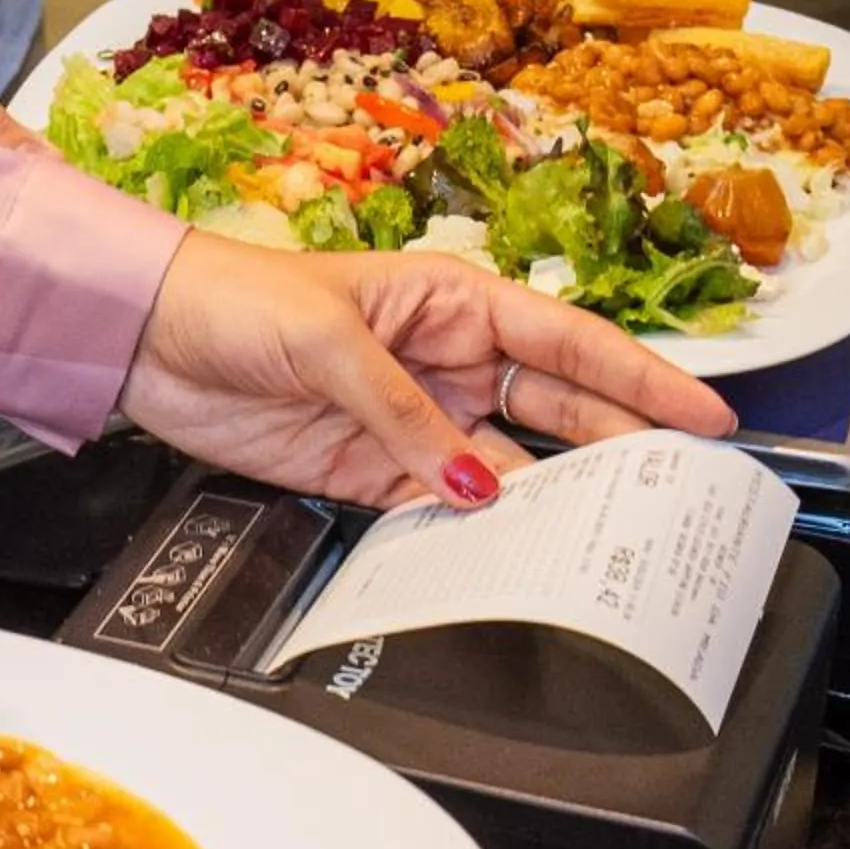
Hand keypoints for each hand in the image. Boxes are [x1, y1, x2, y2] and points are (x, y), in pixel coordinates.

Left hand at [118, 234, 736, 508]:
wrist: (146, 338)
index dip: (641, 380)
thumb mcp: (332, 341)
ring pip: (505, 467)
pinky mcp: (367, 471)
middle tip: (677, 490)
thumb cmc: (233, 297)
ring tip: (606, 534)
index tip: (703, 416)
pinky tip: (507, 551)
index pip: (568, 342)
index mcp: (453, 302)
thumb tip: (473, 480)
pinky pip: (439, 507)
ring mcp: (411, 420)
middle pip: (555, 409)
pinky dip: (471, 531)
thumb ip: (406, 415)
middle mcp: (444, 361)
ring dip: (547, 499)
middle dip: (618, 446)